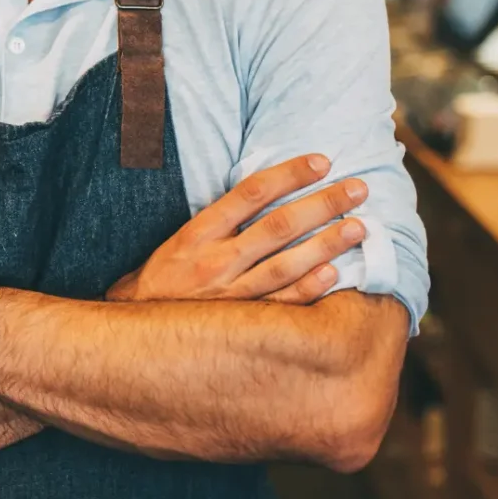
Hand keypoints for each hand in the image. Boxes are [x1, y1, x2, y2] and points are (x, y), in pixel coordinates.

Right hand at [106, 155, 366, 304]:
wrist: (137, 337)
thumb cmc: (163, 281)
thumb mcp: (179, 240)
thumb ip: (219, 220)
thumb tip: (266, 192)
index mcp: (199, 232)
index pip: (251, 192)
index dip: (289, 174)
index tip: (322, 161)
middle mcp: (216, 260)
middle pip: (279, 225)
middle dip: (323, 204)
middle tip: (358, 189)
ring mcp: (231, 294)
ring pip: (287, 264)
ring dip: (327, 243)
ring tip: (360, 227)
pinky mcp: (241, 325)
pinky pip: (282, 305)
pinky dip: (308, 288)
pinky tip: (334, 273)